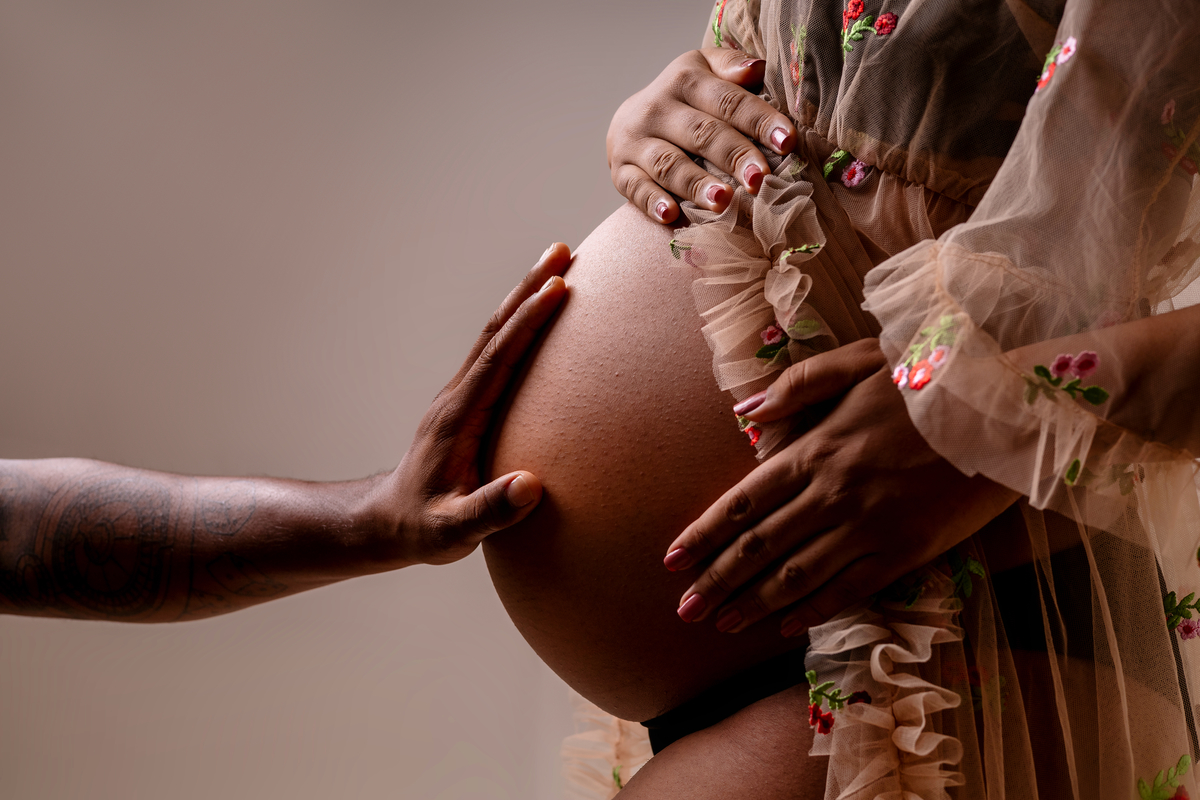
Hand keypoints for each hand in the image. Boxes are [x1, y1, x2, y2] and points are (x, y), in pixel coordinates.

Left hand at [379, 244, 570, 565]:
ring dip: (526, 297)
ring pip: (496, 335)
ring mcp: (463, 395)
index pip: (498, 359)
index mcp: (459, 417)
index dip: (528, 323)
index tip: (558, 289)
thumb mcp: (452, 533)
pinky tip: (540, 313)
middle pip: (496, 331)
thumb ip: (489, 512)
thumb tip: (530, 486)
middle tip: (563, 251)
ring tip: (558, 265)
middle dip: (529, 289)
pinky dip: (521, 323)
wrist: (388, 522)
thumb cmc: (422, 528)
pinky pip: (499, 351)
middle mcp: (459, 396)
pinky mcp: (470, 401)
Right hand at [607, 48, 797, 223]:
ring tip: (724, 202)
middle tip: (760, 180)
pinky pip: (636, 189)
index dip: (759, 121)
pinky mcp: (620, 172)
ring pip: (669, 164)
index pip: (728, 101)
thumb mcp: (706, 72)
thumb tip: (758, 68)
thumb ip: (732, 67)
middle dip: (733, 157)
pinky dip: (653, 203)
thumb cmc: (686, 101)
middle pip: (701, 133)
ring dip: (696, 184)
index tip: (787, 142)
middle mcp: (656, 108)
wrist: (631, 121)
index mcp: (685, 79)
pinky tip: (671, 216)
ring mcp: (634, 142)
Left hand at [663, 339, 1018, 635]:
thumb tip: (744, 415)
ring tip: (721, 625)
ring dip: (754, 604)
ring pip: (798, 576)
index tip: (671, 562)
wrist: (1003, 403)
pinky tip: (785, 626)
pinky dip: (814, 610)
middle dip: (717, 582)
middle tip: (684, 611)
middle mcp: (833, 493)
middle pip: (760, 547)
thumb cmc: (926, 375)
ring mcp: (870, 526)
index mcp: (816, 449)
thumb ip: (796, 387)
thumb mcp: (856, 361)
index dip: (703, 535)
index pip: (742, 503)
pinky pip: (851, 589)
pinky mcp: (907, 549)